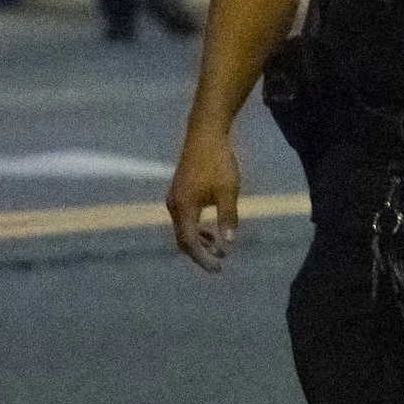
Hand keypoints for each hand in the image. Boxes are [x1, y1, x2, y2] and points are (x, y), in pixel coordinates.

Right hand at [166, 124, 240, 272]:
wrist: (205, 136)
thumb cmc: (218, 162)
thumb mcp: (228, 191)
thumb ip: (227, 217)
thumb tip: (229, 243)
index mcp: (184, 207)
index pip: (189, 241)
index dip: (203, 258)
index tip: (218, 268)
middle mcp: (174, 206)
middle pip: (182, 239)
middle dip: (200, 253)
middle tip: (219, 264)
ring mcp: (174, 199)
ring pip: (182, 230)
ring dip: (199, 242)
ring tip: (219, 250)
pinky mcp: (179, 193)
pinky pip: (184, 220)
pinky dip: (196, 230)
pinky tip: (211, 231)